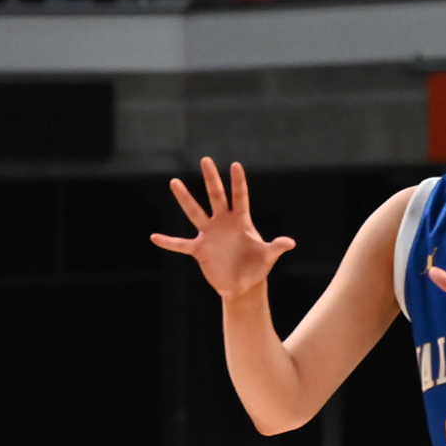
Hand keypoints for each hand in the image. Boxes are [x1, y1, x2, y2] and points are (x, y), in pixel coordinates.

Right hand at [152, 158, 296, 300]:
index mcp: (241, 221)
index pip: (240, 197)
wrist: (243, 285)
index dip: (238, 182)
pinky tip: (155, 238)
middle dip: (211, 179)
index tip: (235, 165)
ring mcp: (209, 234)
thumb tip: (290, 243)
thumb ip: (276, 247)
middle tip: (206, 160)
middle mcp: (223, 222)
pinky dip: (168, 242)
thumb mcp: (267, 257)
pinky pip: (181, 244)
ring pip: (195, 212)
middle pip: (216, 196)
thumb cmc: (257, 268)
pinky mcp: (199, 249)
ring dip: (185, 198)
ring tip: (174, 182)